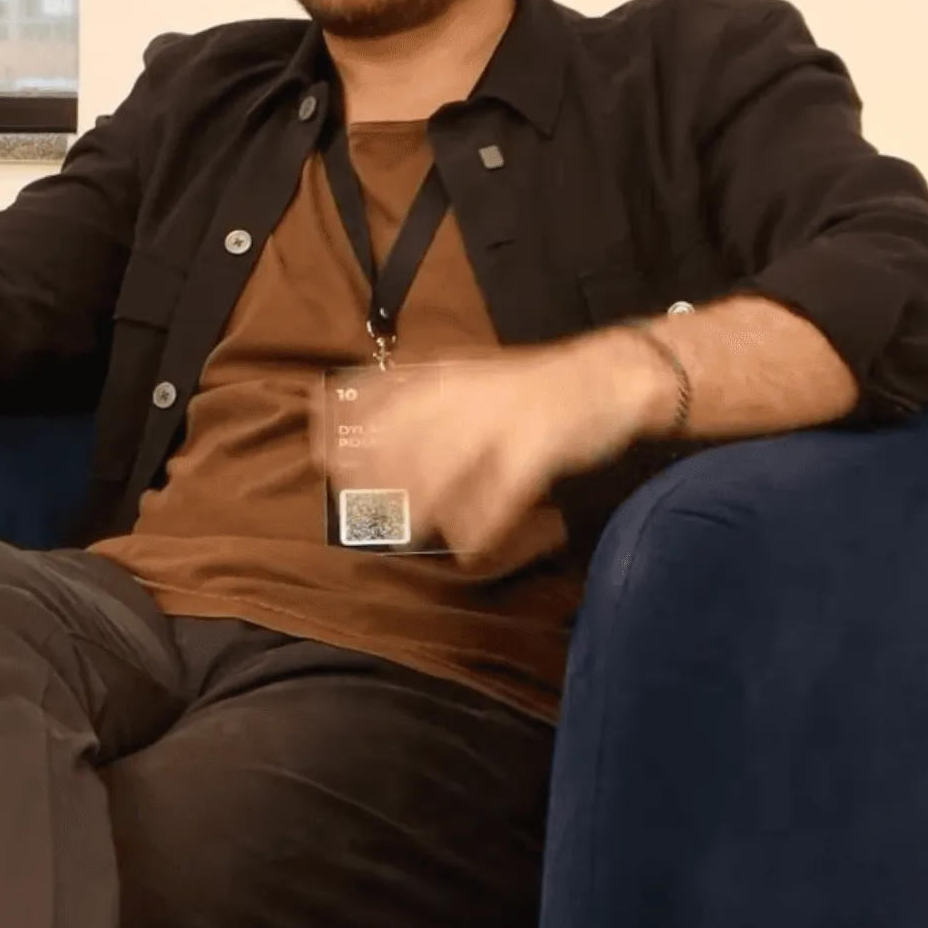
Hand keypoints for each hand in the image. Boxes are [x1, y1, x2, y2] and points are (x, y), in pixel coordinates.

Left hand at [325, 332, 672, 559]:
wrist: (609, 377)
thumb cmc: (531, 389)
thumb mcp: (467, 380)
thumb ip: (420, 404)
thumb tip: (364, 434)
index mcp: (445, 377)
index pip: (379, 397)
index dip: (345, 428)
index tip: (318, 457)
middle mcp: (466, 394)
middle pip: (405, 438)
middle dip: (376, 476)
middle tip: (359, 509)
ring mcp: (501, 419)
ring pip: (447, 467)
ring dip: (422, 505)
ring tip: (406, 533)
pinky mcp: (538, 446)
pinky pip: (502, 493)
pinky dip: (483, 525)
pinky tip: (468, 550)